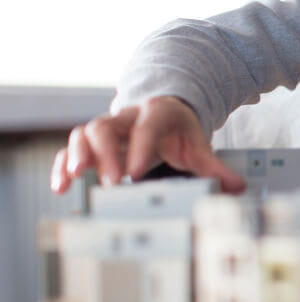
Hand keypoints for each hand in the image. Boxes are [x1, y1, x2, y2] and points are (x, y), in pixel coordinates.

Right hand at [50, 96, 245, 193]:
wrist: (166, 114)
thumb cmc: (181, 134)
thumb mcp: (199, 147)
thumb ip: (216, 168)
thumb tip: (237, 187)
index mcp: (157, 114)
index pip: (146, 127)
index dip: (139, 148)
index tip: (135, 173)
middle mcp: (126, 117)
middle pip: (106, 126)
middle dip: (106, 153)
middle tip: (111, 182)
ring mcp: (107, 128)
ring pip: (84, 132)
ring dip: (77, 154)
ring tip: (77, 176)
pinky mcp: (92, 142)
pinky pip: (71, 148)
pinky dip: (63, 165)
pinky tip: (61, 186)